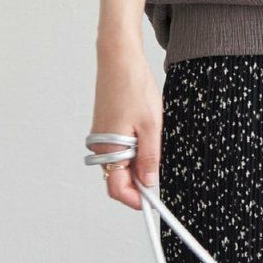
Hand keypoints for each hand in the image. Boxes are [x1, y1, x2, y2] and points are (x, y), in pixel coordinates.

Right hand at [91, 38, 161, 210]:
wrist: (119, 59)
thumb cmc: (133, 87)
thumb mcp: (152, 126)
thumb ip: (150, 157)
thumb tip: (150, 182)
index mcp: (110, 149)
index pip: (118, 189)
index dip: (136, 200)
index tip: (153, 203)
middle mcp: (102, 147)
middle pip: (117, 179)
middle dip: (138, 184)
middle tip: (160, 179)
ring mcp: (103, 137)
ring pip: (119, 164)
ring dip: (137, 166)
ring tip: (156, 150)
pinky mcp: (107, 127)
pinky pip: (119, 149)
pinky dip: (133, 152)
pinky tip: (147, 138)